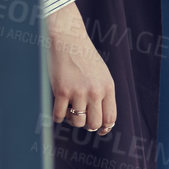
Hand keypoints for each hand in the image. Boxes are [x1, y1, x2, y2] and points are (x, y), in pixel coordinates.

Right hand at [45, 5, 116, 134]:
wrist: (68, 39)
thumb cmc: (84, 57)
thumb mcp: (102, 74)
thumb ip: (103, 94)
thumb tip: (103, 121)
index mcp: (107, 87)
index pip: (110, 117)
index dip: (105, 127)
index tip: (100, 129)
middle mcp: (95, 91)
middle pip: (94, 123)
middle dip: (88, 124)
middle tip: (82, 118)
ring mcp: (78, 92)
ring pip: (77, 122)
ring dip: (72, 120)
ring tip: (69, 110)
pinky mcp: (62, 91)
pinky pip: (59, 116)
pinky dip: (58, 117)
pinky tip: (58, 110)